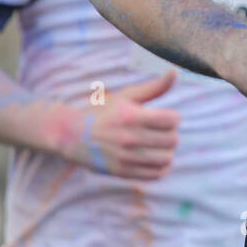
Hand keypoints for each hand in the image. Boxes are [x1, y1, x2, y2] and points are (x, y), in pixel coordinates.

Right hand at [61, 72, 181, 178]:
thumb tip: (174, 72)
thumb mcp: (126, 96)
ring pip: (166, 158)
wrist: (72, 136)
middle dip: (171, 133)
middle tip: (162, 131)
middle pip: (172, 140)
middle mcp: (129, 138)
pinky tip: (158, 159)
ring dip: (167, 151)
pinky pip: (155, 174)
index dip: (173, 118)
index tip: (165, 117)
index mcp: (131, 117)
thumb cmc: (102, 112)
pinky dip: (162, 167)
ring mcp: (126, 157)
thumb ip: (153, 87)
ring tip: (159, 145)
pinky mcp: (123, 172)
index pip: (172, 120)